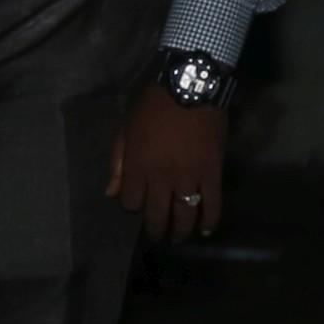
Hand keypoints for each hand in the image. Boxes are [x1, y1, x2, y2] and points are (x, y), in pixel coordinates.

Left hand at [109, 83, 229, 244]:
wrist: (190, 86)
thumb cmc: (154, 103)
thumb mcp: (127, 127)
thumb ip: (118, 162)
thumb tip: (111, 193)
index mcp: (138, 166)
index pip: (131, 202)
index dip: (132, 205)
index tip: (137, 203)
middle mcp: (161, 177)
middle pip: (156, 214)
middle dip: (155, 229)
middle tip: (158, 235)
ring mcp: (188, 177)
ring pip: (184, 214)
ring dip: (181, 230)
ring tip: (179, 237)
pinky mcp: (212, 172)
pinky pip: (212, 203)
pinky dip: (211, 220)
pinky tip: (206, 230)